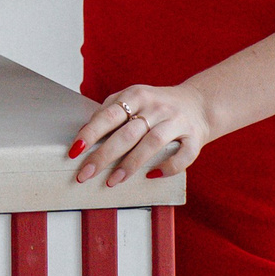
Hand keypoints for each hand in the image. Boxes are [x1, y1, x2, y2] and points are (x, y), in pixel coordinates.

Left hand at [69, 82, 212, 187]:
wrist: (199, 103)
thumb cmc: (157, 106)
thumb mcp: (133, 99)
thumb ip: (111, 111)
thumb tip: (85, 134)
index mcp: (137, 95)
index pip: (109, 115)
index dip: (90, 132)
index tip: (75, 150)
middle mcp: (156, 107)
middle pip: (127, 133)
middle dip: (104, 156)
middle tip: (86, 174)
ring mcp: (177, 121)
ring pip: (152, 143)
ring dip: (131, 164)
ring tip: (113, 180)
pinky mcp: (194, 137)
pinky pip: (182, 155)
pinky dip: (168, 167)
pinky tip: (152, 175)